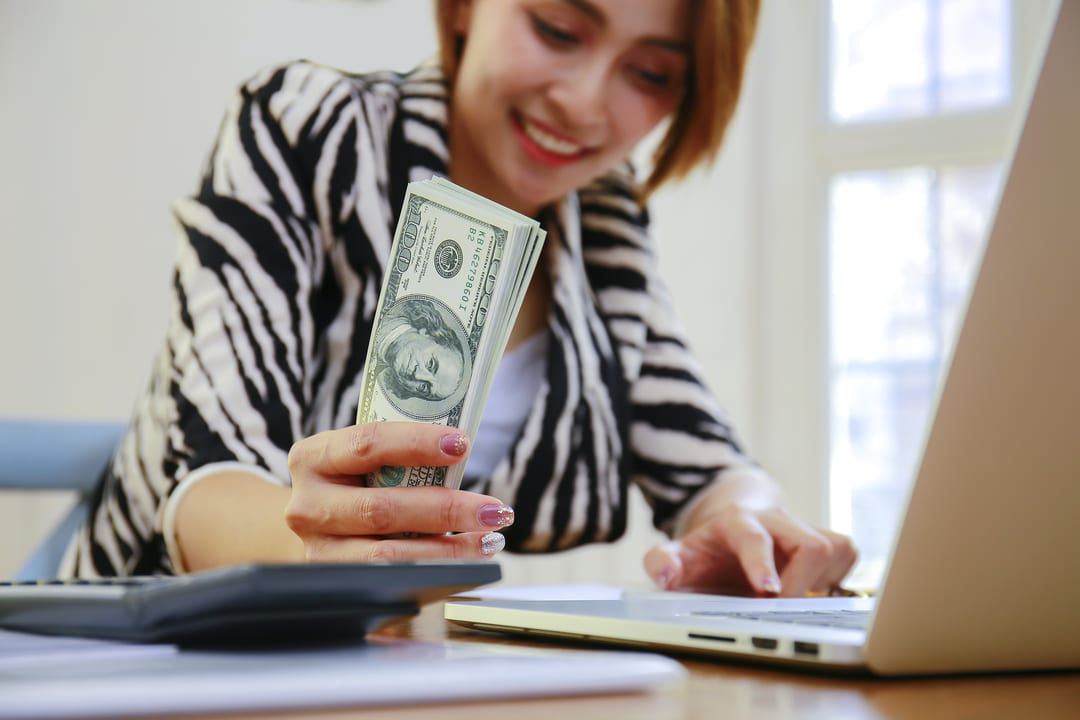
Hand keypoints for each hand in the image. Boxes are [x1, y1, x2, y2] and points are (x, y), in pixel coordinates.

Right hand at [284, 422, 513, 561]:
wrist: (317, 525)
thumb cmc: (355, 482)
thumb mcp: (362, 460)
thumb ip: (400, 454)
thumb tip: (463, 451)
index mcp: (314, 458)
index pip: (368, 444)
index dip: (417, 443)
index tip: (463, 444)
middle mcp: (308, 505)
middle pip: (382, 509)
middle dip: (446, 509)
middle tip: (493, 509)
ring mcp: (319, 550)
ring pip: (388, 554)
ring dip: (449, 549)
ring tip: (490, 539)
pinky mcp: (338, 584)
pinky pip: (392, 581)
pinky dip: (436, 571)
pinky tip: (467, 561)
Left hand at [643, 477, 856, 597]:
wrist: (734, 522)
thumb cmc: (709, 548)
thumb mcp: (678, 553)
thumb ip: (661, 561)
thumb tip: (666, 574)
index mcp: (738, 521)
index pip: (754, 537)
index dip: (762, 563)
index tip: (768, 591)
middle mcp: (777, 521)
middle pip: (811, 544)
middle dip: (801, 582)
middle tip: (781, 607)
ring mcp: (804, 529)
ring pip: (835, 548)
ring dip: (819, 581)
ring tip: (793, 597)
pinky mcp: (826, 540)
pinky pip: (847, 554)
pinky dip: (837, 577)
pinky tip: (812, 591)